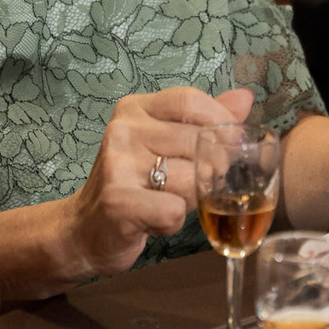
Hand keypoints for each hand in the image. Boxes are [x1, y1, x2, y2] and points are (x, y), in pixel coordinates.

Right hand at [62, 85, 255, 280]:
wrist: (84, 230)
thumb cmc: (131, 185)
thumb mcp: (162, 144)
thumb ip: (201, 121)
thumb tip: (244, 98)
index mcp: (134, 109)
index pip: (189, 100)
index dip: (220, 120)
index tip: (234, 143)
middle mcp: (122, 130)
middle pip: (197, 141)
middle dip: (212, 169)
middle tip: (201, 184)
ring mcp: (118, 165)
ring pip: (190, 178)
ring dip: (191, 199)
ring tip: (169, 202)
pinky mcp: (119, 201)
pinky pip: (174, 211)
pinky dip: (173, 223)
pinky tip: (155, 221)